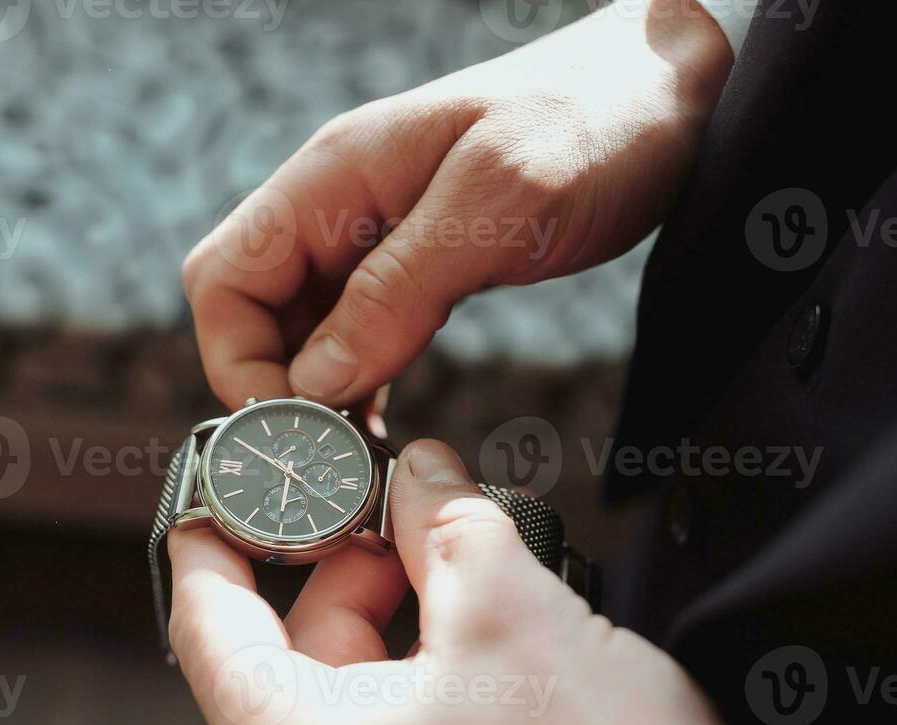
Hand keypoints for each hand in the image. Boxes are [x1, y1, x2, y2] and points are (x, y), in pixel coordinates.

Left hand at [168, 440, 797, 724]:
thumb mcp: (514, 609)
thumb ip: (445, 523)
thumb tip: (418, 472)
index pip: (207, 623)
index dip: (220, 535)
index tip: (231, 487)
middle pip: (286, 661)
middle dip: (352, 575)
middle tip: (417, 517)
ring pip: (343, 712)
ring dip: (397, 635)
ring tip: (475, 588)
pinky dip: (417, 702)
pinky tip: (490, 665)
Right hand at [183, 0, 732, 409]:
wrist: (673, 88)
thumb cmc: (595, 122)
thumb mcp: (498, 205)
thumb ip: (398, 289)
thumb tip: (315, 382)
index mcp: (334, 174)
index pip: (223, 278)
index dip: (239, 364)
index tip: (297, 432)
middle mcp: (337, 204)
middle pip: (250, 310)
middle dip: (273, 392)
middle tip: (328, 463)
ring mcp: (373, 233)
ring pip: (299, 329)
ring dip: (313, 396)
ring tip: (353, 460)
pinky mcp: (415, 261)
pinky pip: (353, 330)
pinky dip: (354, 382)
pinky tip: (380, 425)